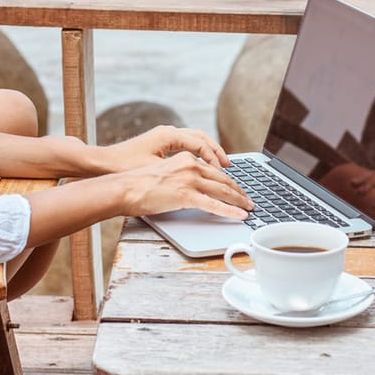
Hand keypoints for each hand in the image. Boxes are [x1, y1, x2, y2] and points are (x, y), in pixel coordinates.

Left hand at [104, 125, 231, 171]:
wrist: (101, 164)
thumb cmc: (124, 167)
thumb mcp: (154, 171)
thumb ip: (177, 172)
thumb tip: (199, 177)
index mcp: (168, 135)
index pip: (201, 144)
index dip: (215, 158)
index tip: (225, 172)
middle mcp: (168, 132)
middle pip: (202, 138)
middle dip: (217, 153)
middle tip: (230, 168)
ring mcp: (164, 136)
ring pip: (195, 140)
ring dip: (209, 152)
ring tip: (221, 166)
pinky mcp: (160, 144)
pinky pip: (187, 145)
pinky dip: (198, 154)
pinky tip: (203, 166)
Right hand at [113, 152, 252, 219]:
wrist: (124, 188)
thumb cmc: (138, 185)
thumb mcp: (165, 173)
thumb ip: (182, 177)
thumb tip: (193, 190)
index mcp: (186, 159)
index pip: (214, 171)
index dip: (229, 181)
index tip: (237, 188)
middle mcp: (191, 166)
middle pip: (223, 180)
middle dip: (239, 191)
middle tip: (248, 199)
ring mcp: (190, 180)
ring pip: (223, 191)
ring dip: (239, 201)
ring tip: (249, 208)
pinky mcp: (187, 195)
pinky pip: (215, 205)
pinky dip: (230, 211)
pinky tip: (240, 215)